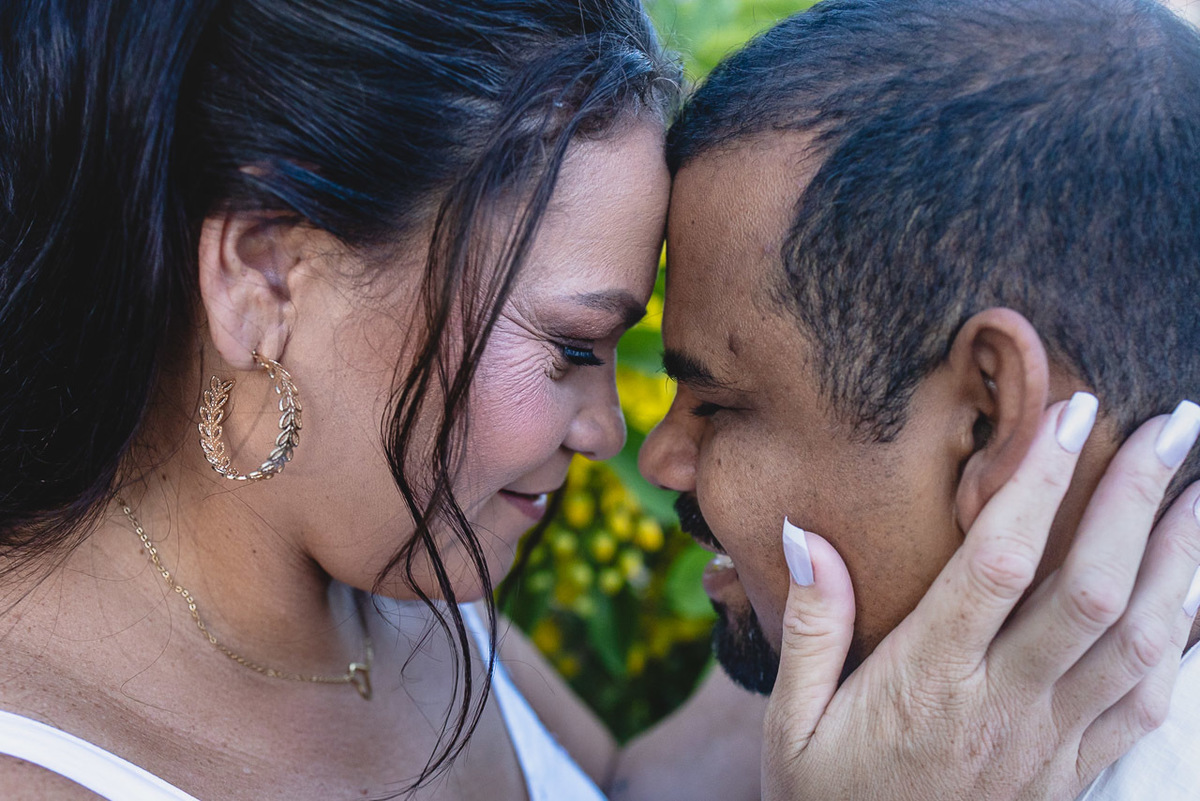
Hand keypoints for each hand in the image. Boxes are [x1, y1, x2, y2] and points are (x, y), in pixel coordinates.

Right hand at [762, 397, 1199, 800]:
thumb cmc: (826, 800)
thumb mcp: (791, 723)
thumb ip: (806, 626)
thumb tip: (805, 535)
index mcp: (928, 682)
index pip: (998, 566)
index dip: (1039, 483)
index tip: (1067, 413)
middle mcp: (1003, 708)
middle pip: (1092, 592)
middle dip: (1140, 500)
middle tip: (1172, 423)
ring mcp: (1050, 744)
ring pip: (1140, 644)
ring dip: (1182, 560)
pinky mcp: (1073, 773)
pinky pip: (1147, 705)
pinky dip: (1181, 641)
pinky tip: (1192, 591)